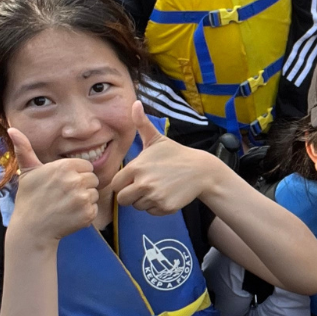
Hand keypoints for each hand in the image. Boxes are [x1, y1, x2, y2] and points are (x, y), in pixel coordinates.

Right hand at [6, 127, 99, 245]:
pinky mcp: (87, 213)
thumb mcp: (28, 172)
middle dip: (81, 186)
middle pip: (92, 179)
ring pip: (94, 194)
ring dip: (84, 200)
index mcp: (64, 166)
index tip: (62, 184)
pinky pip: (94, 208)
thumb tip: (12, 128)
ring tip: (66, 205)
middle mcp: (75, 180)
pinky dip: (85, 213)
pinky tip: (70, 215)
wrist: (31, 230)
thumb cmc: (29, 199)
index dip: (76, 174)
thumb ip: (24, 149)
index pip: (86, 166)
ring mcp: (82, 197)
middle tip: (63, 196)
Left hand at [107, 101, 224, 215]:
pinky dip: (156, 207)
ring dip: (144, 201)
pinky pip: (151, 212)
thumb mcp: (157, 139)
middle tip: (143, 187)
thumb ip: (141, 123)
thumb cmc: (175, 154)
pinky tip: (165, 195)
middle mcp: (143, 183)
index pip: (116, 184)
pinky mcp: (165, 207)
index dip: (123, 183)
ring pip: (137, 206)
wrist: (200, 170)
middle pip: (123, 199)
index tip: (133, 179)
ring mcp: (154, 196)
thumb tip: (135, 103)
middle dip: (130, 195)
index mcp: (136, 167)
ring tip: (157, 189)